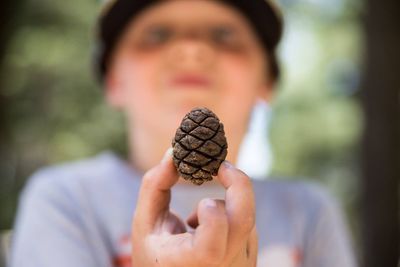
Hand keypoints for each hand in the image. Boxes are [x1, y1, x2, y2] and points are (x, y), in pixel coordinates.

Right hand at [131, 149, 257, 266]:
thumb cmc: (154, 254)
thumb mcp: (145, 223)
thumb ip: (155, 186)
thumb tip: (173, 153)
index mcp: (189, 262)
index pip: (212, 245)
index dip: (212, 214)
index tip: (202, 199)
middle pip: (244, 221)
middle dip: (238, 184)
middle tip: (222, 167)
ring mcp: (240, 266)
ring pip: (248, 221)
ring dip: (226, 205)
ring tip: (195, 219)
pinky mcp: (250, 262)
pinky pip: (250, 229)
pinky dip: (232, 216)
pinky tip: (209, 229)